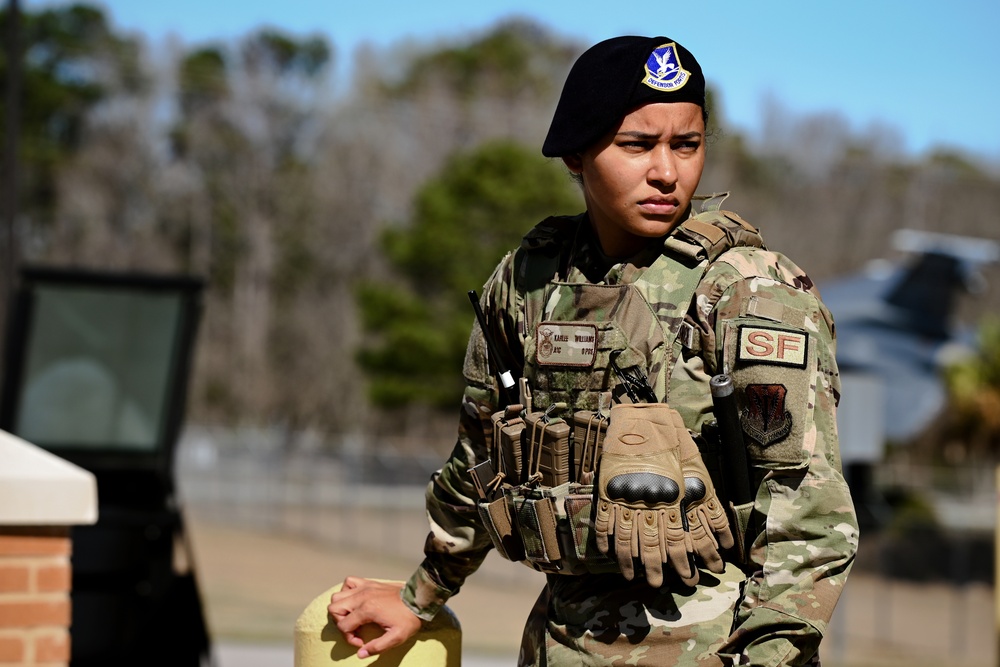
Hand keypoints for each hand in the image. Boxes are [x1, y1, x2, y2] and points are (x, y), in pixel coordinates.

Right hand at [327, 577, 421, 657]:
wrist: (419, 599)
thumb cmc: (408, 618)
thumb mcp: (396, 638)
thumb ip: (377, 647)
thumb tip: (360, 654)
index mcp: (366, 609)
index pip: (343, 625)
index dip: (349, 638)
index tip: (361, 641)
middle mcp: (362, 596)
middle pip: (334, 608)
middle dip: (340, 622)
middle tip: (354, 628)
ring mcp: (364, 587)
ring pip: (337, 595)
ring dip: (341, 608)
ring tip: (354, 616)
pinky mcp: (369, 583)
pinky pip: (348, 582)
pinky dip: (347, 591)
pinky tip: (355, 601)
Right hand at [594, 404, 731, 586]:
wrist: (640, 422)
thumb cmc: (670, 443)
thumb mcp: (692, 470)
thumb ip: (700, 499)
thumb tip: (717, 529)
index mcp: (672, 500)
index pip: (681, 541)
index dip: (683, 562)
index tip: (689, 577)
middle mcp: (650, 505)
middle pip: (653, 547)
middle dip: (656, 570)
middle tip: (656, 585)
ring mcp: (627, 501)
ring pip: (628, 541)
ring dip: (629, 562)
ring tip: (631, 576)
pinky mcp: (608, 494)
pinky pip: (605, 523)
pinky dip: (605, 539)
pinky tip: (607, 553)